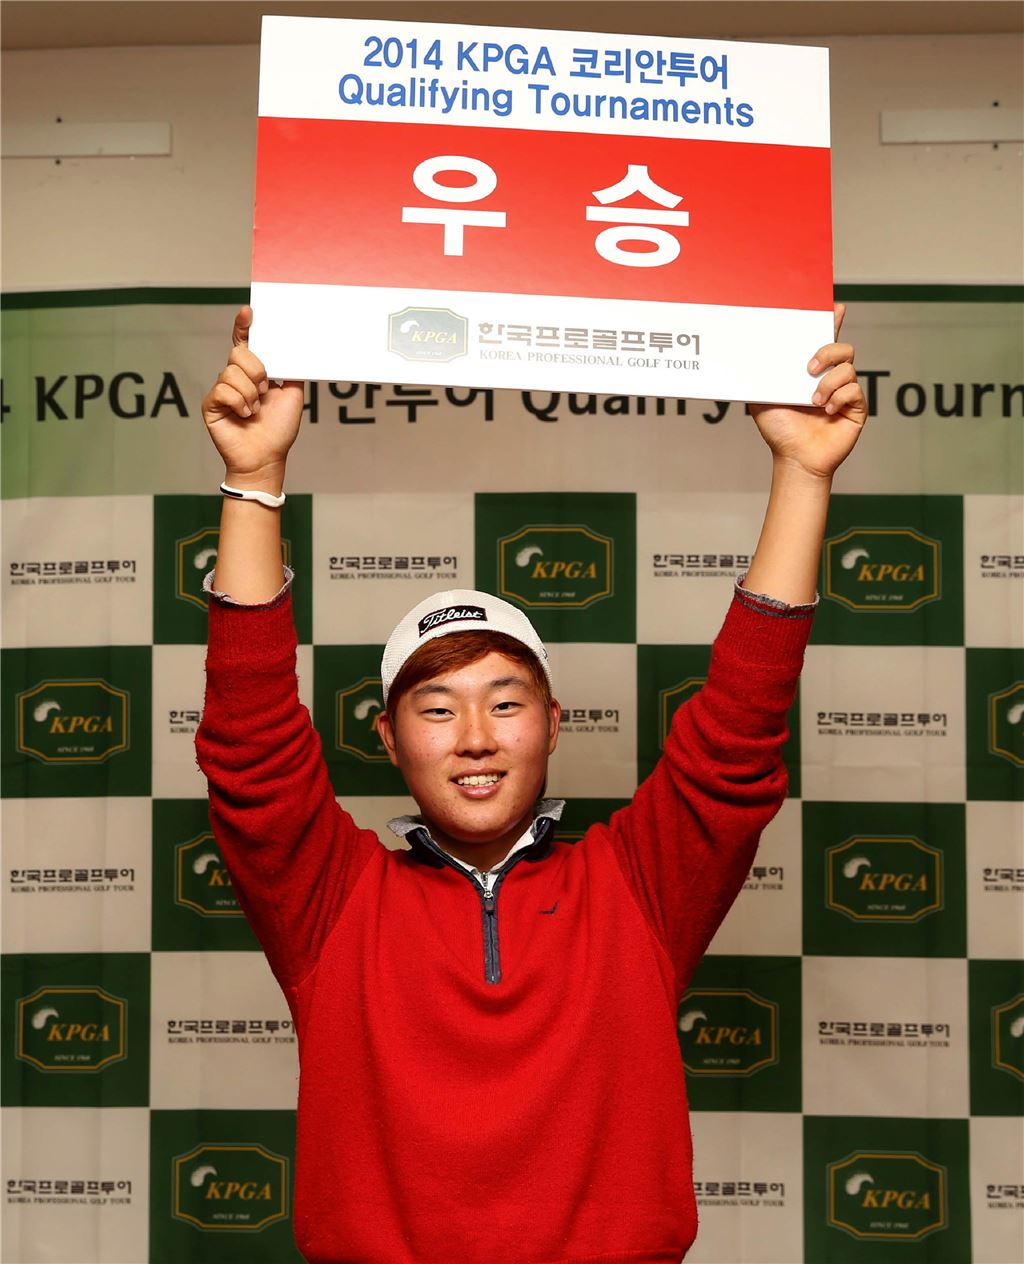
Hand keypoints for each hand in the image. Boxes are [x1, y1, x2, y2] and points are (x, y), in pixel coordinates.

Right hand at [200, 307, 303, 492]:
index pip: (245, 343)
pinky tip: (244, 416)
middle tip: (265, 391)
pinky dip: (239, 403)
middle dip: (257, 371)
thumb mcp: (293, 394)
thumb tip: (295, 348)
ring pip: (231, 372)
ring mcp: (222, 390)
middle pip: (239, 352)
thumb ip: (290, 370)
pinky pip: (223, 390)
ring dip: (251, 394)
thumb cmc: (279, 430)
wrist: (266, 457)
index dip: (244, 326)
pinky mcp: (211, 404)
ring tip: (255, 411)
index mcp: (254, 373)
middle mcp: (235, 378)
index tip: (248, 311)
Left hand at [748, 304, 867, 480]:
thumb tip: (747, 354)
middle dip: (827, 352)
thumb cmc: (780, 430)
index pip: (823, 340)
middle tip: (808, 368)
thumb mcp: (763, 396)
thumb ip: (762, 374)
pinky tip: (827, 410)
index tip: (834, 307)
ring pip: (848, 367)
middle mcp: (829, 379)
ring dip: (828, 382)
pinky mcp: (855, 408)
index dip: (831, 322)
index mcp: (809, 372)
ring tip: (813, 400)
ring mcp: (844, 392)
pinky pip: (854, 390)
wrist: (794, 457)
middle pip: (842, 348)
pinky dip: (839, 397)